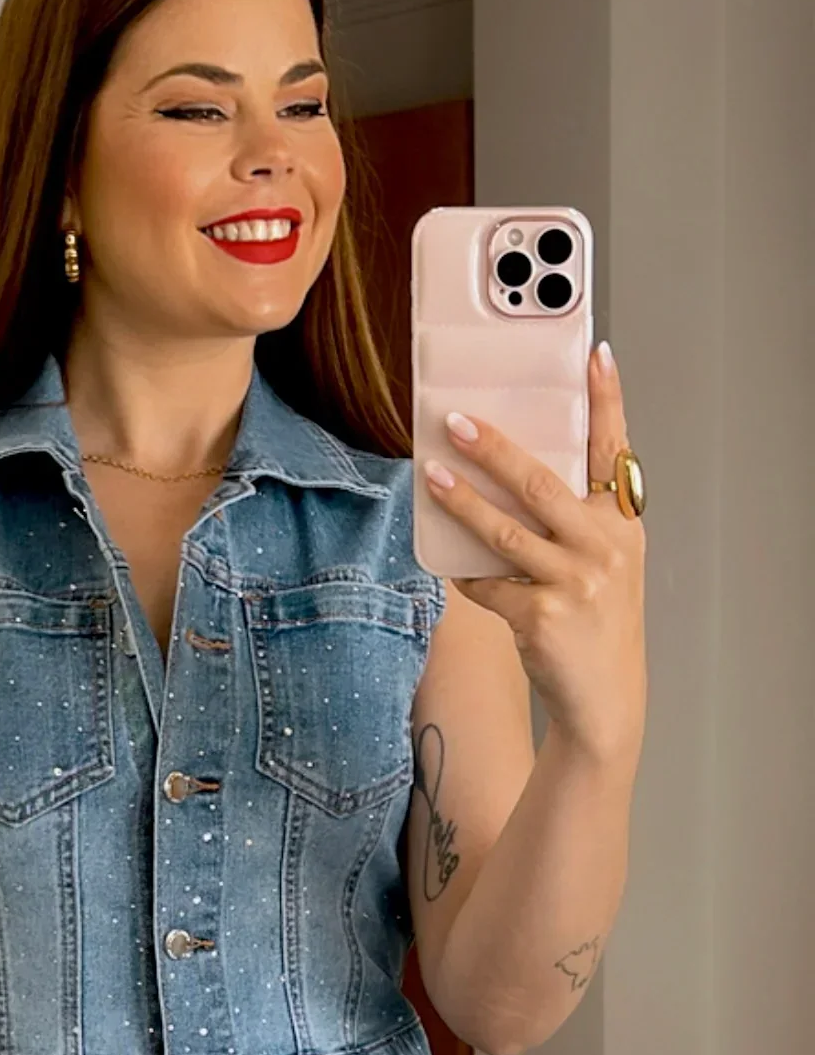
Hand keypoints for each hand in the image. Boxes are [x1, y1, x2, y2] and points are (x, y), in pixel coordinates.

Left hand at [423, 340, 646, 763]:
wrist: (603, 700)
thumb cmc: (596, 625)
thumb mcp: (603, 566)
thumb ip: (572, 523)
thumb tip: (508, 478)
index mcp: (623, 526)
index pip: (617, 451)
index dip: (607, 400)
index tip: (595, 354)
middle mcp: (605, 548)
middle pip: (542, 483)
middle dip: (496, 448)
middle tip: (458, 420)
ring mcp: (575, 582)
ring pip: (504, 530)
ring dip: (461, 501)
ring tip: (431, 475)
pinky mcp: (541, 615)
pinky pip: (488, 583)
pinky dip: (468, 574)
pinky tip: (453, 565)